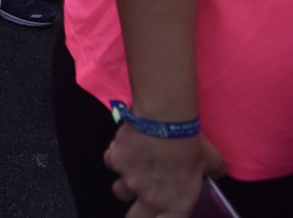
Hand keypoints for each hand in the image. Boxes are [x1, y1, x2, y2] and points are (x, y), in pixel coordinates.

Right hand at [105, 124, 224, 217]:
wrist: (163, 120)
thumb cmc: (190, 144)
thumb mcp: (212, 160)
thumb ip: (213, 172)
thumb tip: (216, 171)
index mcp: (175, 204)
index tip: (166, 214)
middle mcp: (149, 197)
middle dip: (138, 214)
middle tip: (143, 203)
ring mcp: (129, 180)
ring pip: (120, 191)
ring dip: (127, 184)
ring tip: (135, 171)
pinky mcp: (115, 160)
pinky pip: (112, 162)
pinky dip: (118, 157)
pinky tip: (126, 147)